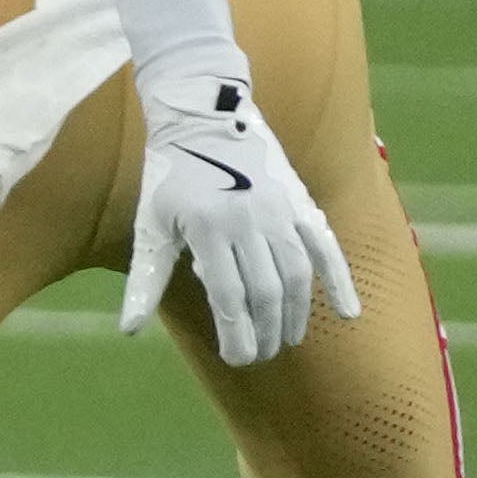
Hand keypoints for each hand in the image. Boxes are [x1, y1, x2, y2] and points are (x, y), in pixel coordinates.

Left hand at [122, 70, 359, 368]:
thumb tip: (128, 330)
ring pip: (297, 275)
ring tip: (290, 339)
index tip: (239, 359)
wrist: (204, 118)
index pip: (228, 297)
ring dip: (296, 314)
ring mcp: (279, 211)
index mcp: (207, 229)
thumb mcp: (151, 225)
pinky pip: (326, 247)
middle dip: (266, 331)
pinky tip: (347, 312)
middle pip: (265, 291)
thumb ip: (146, 280)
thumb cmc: (170, 177)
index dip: (237, 333)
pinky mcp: (300, 202)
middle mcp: (247, 221)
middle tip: (262, 354)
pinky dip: (340, 281)